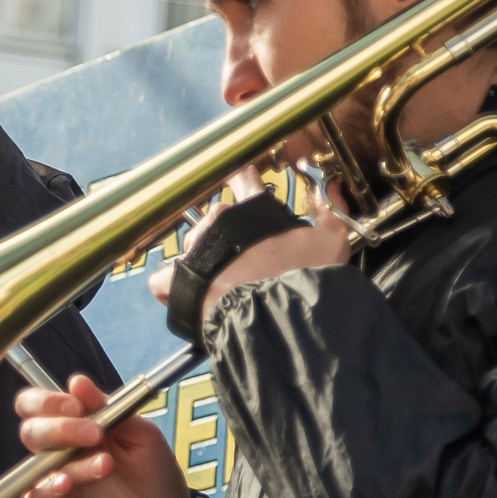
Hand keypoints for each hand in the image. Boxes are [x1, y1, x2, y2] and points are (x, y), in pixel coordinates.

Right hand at [17, 375, 193, 497]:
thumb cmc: (154, 476)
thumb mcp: (143, 435)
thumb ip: (112, 408)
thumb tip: (77, 382)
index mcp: (76, 426)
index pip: (39, 405)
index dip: (48, 401)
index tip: (76, 404)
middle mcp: (59, 452)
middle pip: (32, 430)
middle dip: (60, 427)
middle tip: (95, 433)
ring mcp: (55, 483)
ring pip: (36, 462)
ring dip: (66, 457)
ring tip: (106, 464)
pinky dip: (48, 488)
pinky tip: (67, 483)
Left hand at [147, 169, 352, 326]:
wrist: (281, 318)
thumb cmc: (306, 280)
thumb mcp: (331, 242)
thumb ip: (328, 215)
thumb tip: (331, 192)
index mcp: (253, 208)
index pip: (243, 179)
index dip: (243, 179)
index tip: (242, 180)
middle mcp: (220, 221)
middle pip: (216, 215)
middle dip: (225, 231)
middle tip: (244, 255)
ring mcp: (197, 250)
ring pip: (193, 245)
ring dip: (204, 258)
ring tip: (222, 280)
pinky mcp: (178, 281)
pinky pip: (165, 280)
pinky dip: (173, 288)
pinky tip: (189, 296)